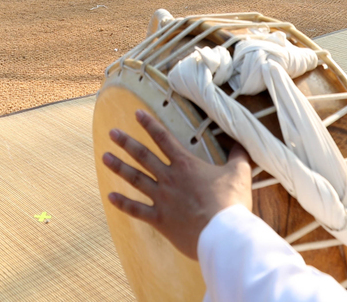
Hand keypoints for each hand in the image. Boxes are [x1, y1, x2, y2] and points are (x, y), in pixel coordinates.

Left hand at [104, 110, 252, 259]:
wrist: (222, 233)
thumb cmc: (232, 203)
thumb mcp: (240, 173)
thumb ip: (238, 156)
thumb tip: (241, 143)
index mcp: (186, 164)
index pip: (164, 138)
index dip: (150, 124)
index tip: (137, 113)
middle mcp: (170, 178)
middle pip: (143, 156)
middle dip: (127, 143)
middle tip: (112, 133)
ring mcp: (162, 199)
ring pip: (136, 179)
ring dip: (120, 167)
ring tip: (105, 157)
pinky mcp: (160, 220)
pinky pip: (137, 210)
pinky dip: (123, 203)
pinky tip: (110, 196)